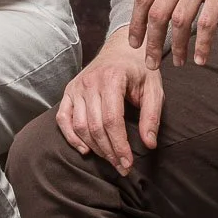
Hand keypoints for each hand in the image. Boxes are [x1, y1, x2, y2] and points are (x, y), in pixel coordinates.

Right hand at [55, 33, 163, 175]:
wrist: (121, 49)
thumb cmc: (139, 70)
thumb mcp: (154, 89)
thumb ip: (152, 116)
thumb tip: (149, 144)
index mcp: (112, 78)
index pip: (112, 120)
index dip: (119, 145)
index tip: (128, 164)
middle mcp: (90, 82)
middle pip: (95, 126)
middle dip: (109, 152)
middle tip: (122, 168)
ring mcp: (76, 87)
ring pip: (79, 126)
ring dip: (94, 148)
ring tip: (109, 160)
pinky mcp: (69, 92)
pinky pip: (63, 119)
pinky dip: (71, 137)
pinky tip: (85, 150)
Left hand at [130, 0, 217, 68]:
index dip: (136, 23)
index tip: (135, 43)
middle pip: (156, 13)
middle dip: (152, 42)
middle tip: (152, 64)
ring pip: (179, 21)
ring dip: (176, 47)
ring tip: (179, 64)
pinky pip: (208, 23)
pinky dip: (203, 45)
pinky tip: (202, 59)